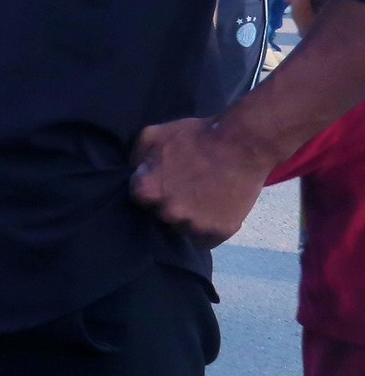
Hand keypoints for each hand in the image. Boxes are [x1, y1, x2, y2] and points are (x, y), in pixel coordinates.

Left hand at [131, 117, 272, 247]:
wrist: (241, 144)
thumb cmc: (195, 136)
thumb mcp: (153, 134)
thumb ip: (136, 157)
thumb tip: (134, 174)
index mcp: (148, 190)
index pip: (138, 199)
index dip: (150, 188)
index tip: (162, 180)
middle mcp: (168, 212)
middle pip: (160, 216)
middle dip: (168, 204)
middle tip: (185, 188)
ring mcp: (195, 224)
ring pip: (182, 229)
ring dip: (187, 219)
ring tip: (200, 199)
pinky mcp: (219, 231)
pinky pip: (204, 240)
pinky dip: (207, 230)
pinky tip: (212, 212)